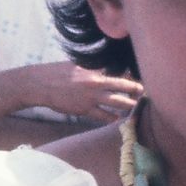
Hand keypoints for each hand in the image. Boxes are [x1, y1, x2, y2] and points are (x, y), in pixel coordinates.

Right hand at [24, 63, 144, 120]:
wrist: (39, 84)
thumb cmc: (56, 73)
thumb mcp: (75, 65)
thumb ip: (90, 68)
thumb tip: (101, 69)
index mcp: (93, 70)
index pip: (117, 72)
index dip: (130, 77)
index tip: (139, 81)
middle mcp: (94, 82)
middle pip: (123, 86)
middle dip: (136, 90)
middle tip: (145, 93)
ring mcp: (90, 97)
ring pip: (117, 102)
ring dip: (128, 105)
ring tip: (136, 107)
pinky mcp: (84, 109)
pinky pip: (103, 115)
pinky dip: (111, 117)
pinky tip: (117, 119)